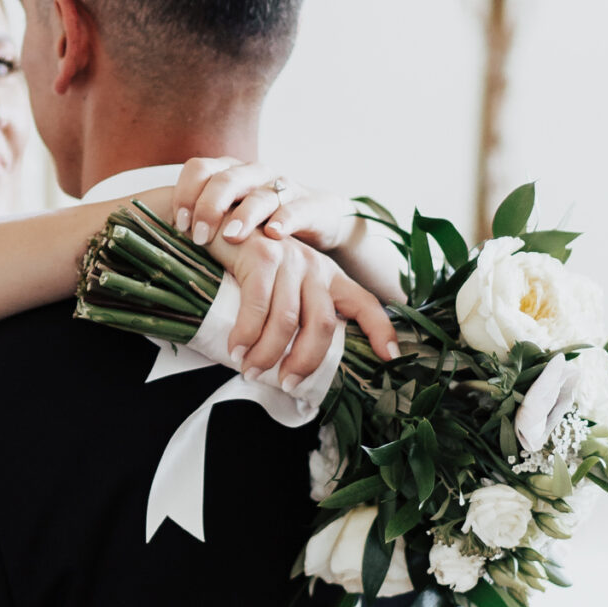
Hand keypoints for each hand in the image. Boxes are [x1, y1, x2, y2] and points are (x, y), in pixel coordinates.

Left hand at [171, 158, 359, 253]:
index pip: (200, 169)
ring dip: (245, 215)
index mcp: (228, 173)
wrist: (316, 219)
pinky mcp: (311, 204)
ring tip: (232, 237)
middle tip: (200, 236)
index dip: (186, 194)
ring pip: (261, 194)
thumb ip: (200, 224)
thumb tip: (154, 245)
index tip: (177, 226)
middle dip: (210, 207)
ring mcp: (284, 187)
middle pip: (227, 179)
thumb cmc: (260, 223)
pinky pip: (297, 208)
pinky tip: (274, 234)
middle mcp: (254, 174)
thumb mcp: (228, 219)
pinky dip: (285, 220)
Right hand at [206, 225, 399, 384]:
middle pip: (323, 324)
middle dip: (305, 361)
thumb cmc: (246, 264)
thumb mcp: (279, 285)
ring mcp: (289, 259)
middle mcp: (314, 266)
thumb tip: (288, 365)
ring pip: (287, 321)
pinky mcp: (261, 256)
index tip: (391, 357)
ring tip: (250, 370)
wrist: (216, 222)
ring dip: (267, 354)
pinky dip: (246, 335)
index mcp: (327, 276)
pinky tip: (236, 349)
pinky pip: (258, 307)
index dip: (381, 330)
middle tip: (287, 384)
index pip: (364, 303)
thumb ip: (292, 313)